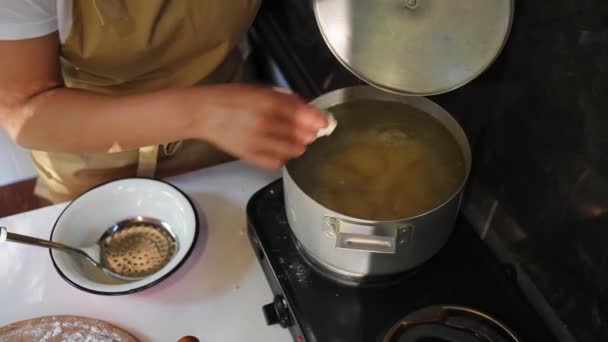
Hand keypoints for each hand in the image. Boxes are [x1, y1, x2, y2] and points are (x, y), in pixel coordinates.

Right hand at [198, 84, 327, 168]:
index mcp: (267, 102)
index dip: (318, 120)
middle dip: (309, 134)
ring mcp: (257, 142)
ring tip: (295, 141)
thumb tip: (307, 110)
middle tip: (310, 132)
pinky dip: (283, 158)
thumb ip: (285, 100)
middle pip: (301, 134)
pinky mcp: (250, 155)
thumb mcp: (260, 90)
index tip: (325, 122)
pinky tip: (281, 151)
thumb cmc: (232, 98)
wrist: (204, 113)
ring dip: (298, 146)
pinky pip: (276, 162)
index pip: (302, 114)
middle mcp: (264, 122)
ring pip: (292, 150)